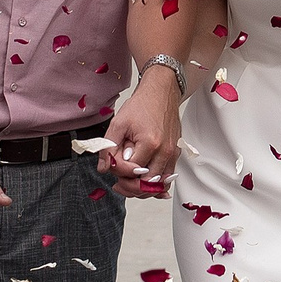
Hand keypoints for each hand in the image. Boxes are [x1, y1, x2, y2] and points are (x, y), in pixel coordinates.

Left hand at [99, 66, 181, 197]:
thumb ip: (108, 147)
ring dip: (142, 188)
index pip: (131, 170)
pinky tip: (145, 185)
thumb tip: (104, 167)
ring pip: (158, 185)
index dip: (118, 171)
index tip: (111, 165)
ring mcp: (172, 154)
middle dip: (129, 185)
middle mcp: (165, 151)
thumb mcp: (119, 123)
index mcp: (150, 143)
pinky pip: (168, 178)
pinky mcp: (176, 154)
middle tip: (117, 182)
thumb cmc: (143, 104)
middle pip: (146, 183)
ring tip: (128, 183)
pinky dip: (156, 185)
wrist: (161, 92)